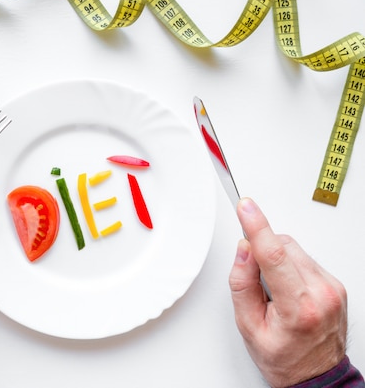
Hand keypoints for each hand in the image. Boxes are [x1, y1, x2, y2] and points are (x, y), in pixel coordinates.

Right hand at [229, 198, 347, 387]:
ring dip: (277, 259)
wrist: (316, 376)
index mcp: (298, 307)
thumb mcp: (248, 326)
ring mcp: (333, 288)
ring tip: (274, 291)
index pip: (273, 255)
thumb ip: (242, 285)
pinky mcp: (336, 285)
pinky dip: (291, 266)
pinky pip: (306, 260)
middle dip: (262, 250)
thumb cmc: (282, 357)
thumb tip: (244, 252)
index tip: (246, 208)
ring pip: (295, 250)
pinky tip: (287, 290)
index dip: (256, 227)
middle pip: (284, 247)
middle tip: (256, 280)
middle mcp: (322, 293)